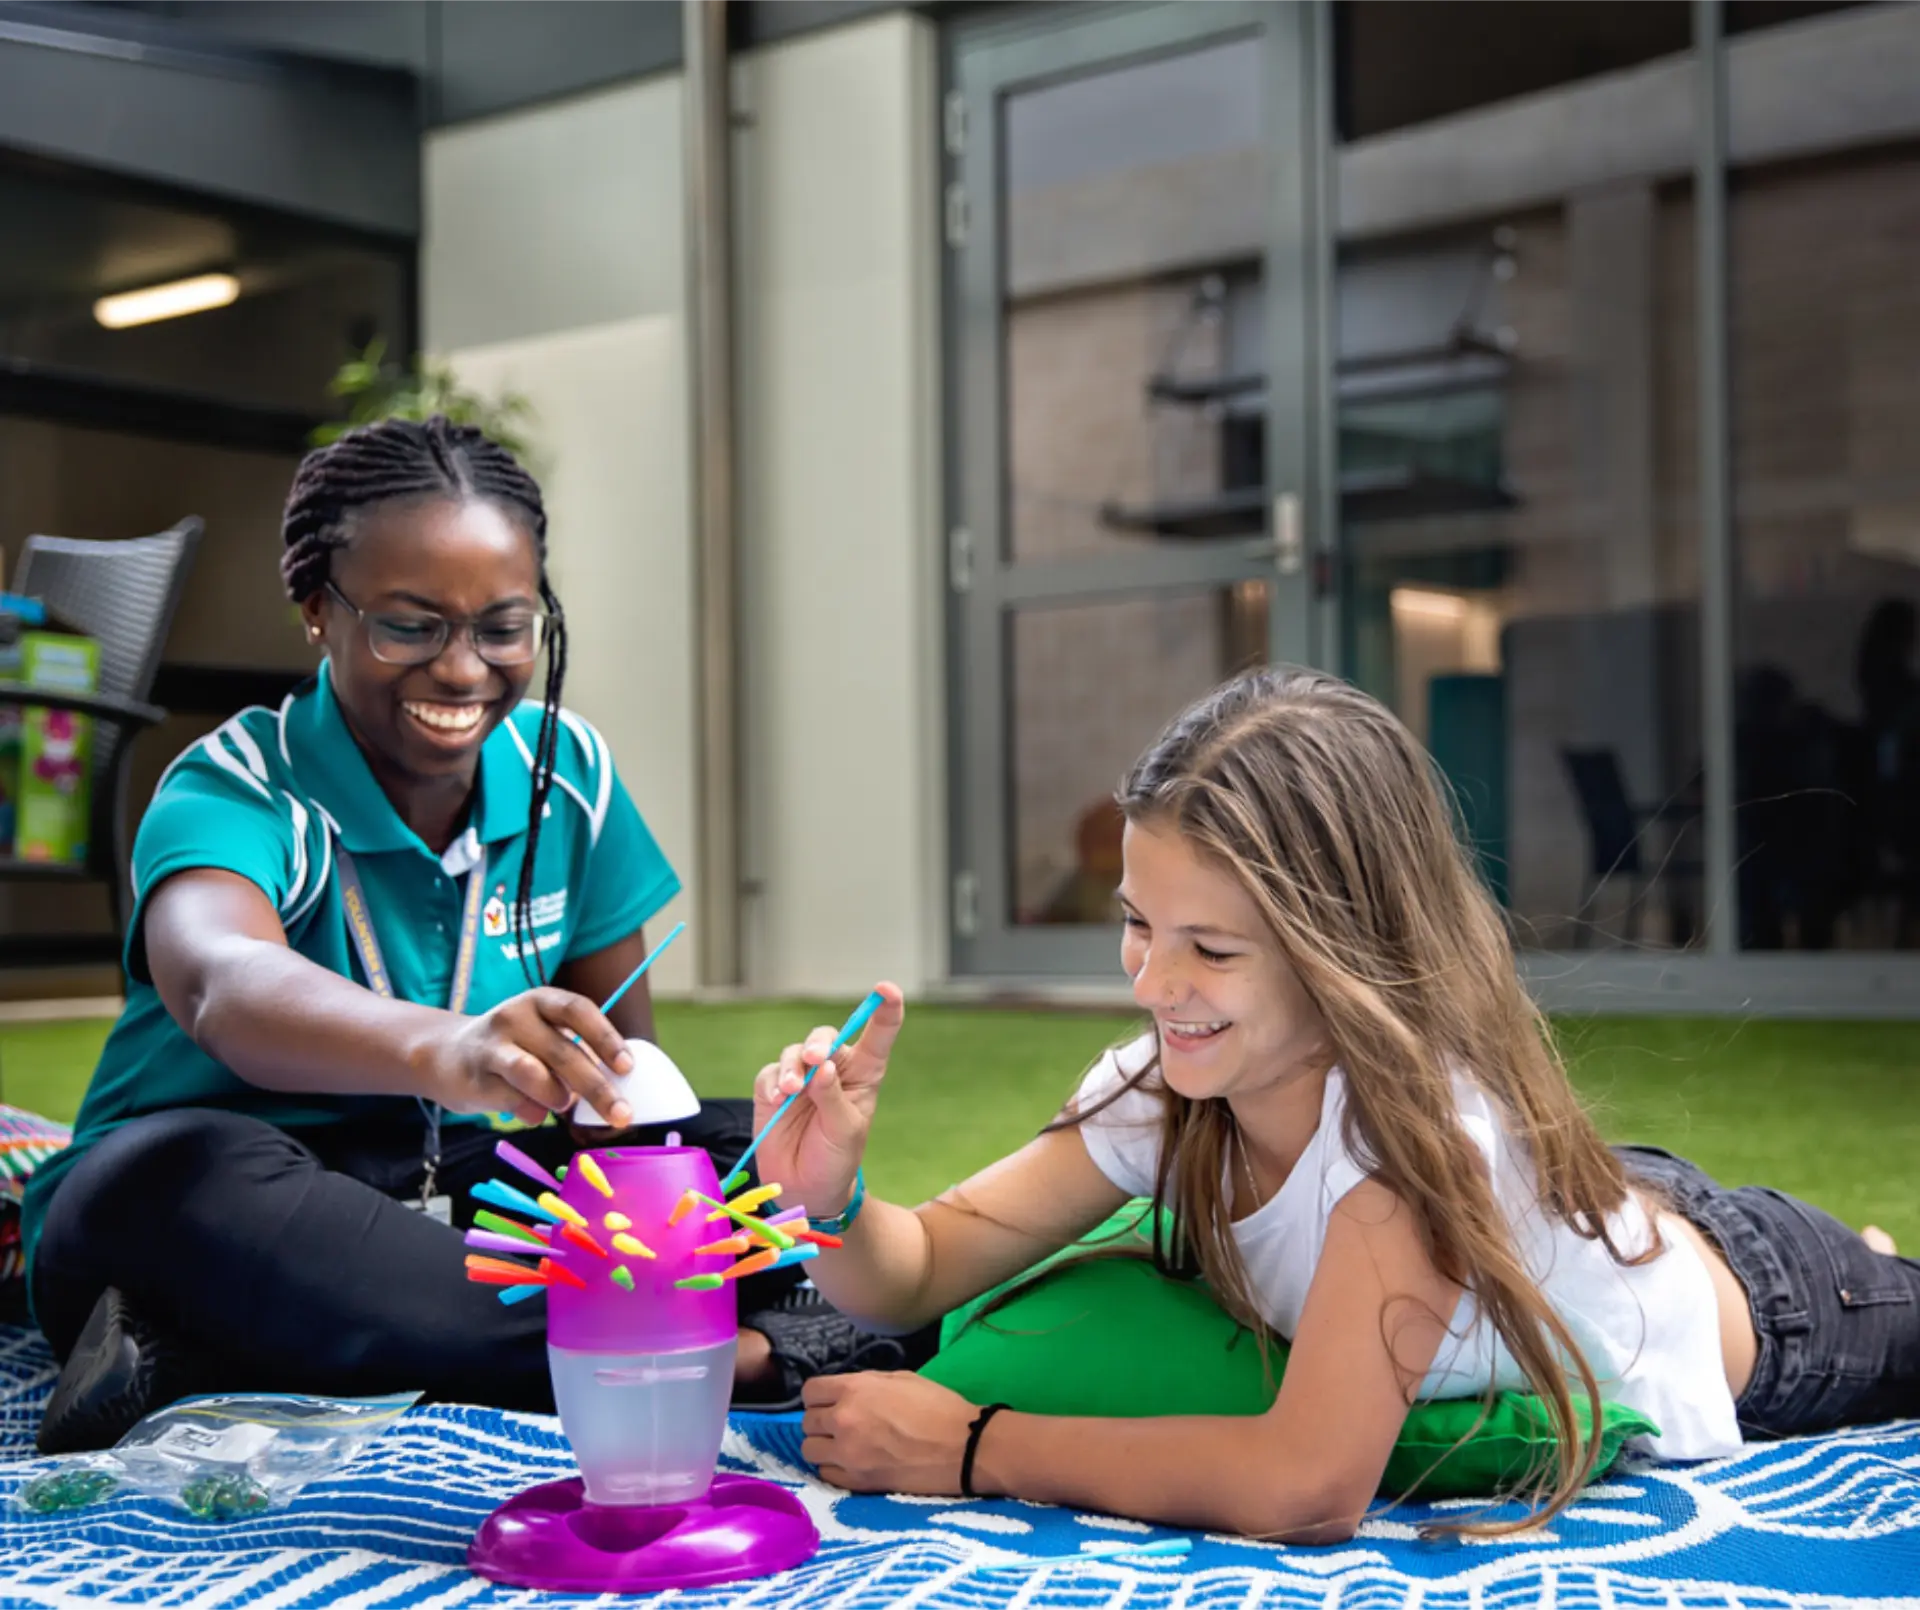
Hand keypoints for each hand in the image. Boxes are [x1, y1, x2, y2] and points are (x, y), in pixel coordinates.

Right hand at [428, 988, 636, 1127]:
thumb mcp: (543, 1036)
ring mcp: (491, 1046)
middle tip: (621, 1115)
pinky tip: (531, 1111)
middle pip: (563, 1051)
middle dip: (597, 1087)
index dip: (605, 1038)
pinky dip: (532, 1113)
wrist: (445, 1055)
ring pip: (533, 1074)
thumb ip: (575, 1054)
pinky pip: (513, 1101)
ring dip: (557, 1096)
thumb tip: (614, 1086)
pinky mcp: (474, 1078)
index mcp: (540, 1000)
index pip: (578, 1010)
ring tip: (561, 1103)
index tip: (627, 1067)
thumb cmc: (512, 1048)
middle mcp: (514, 1016)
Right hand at [751, 983, 903, 1217]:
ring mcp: (801, 1078)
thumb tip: (821, 1067)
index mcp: (863, 1074)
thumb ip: (833, 1097)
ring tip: (792, 1090)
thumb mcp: (846, 1131)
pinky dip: (772, 1082)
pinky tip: (776, 1099)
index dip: (885, 1009)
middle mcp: (833, 1069)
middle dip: (819, 1043)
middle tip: (815, 1060)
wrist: (804, 1188)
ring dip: (792, 1067)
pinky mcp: (772, 1090)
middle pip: (826, 1037)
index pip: (878, 1035)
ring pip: (794, 1052)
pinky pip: (769, 1074)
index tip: (886, 989)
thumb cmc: (837, 1157)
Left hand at [801, 1372, 979, 1494]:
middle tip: (840, 1425)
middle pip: (807, 1422)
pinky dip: (834, 1468)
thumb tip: (847, 1393)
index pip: (810, 1391)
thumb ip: (867, 1384)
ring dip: (823, 1446)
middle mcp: (843, 1421)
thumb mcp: (901, 1379)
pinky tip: (852, 1463)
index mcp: (855, 1390)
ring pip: (810, 1451)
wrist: (963, 1447)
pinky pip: (826, 1475)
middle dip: (821, 1421)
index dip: (819, 1396)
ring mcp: (848, 1455)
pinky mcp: (857, 1482)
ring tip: (843, 1446)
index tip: (830, 1401)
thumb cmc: (938, 1406)